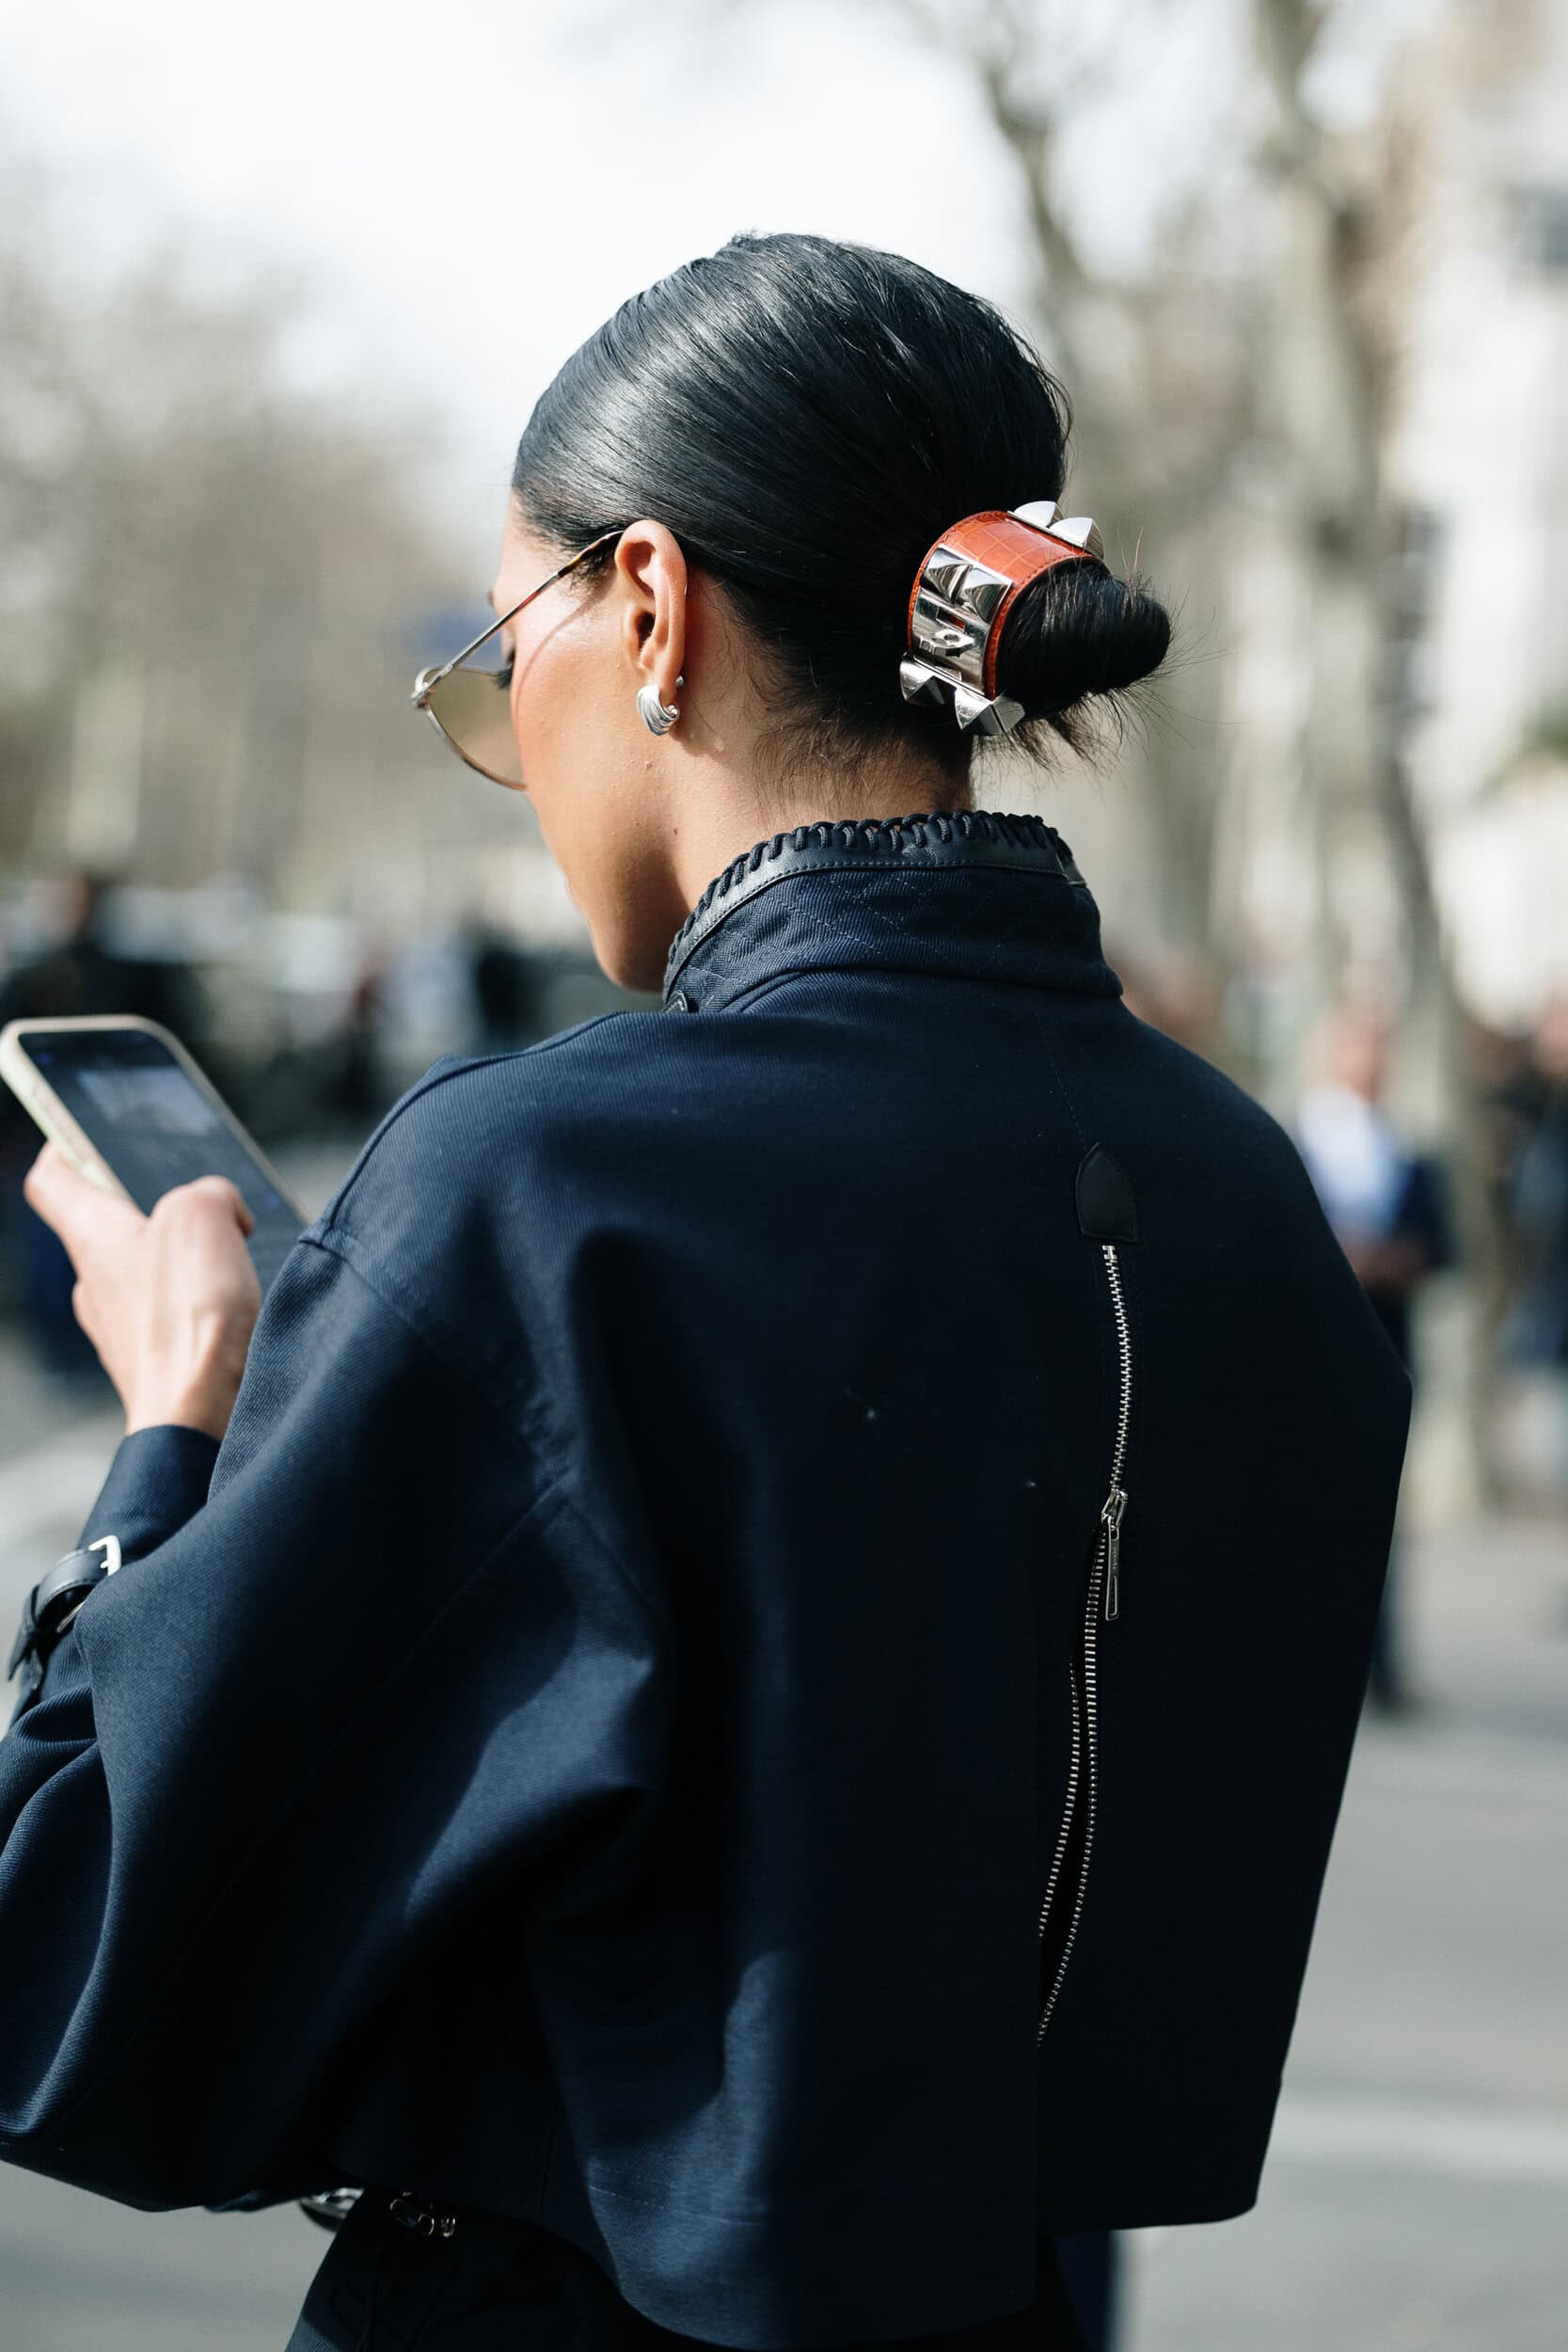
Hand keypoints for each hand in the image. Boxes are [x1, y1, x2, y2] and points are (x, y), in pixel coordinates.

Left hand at [24, 1144, 262, 1440]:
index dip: (65, 1149)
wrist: (204, 1416)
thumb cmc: (189, 1318)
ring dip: (186, 1259)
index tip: (79, 1135)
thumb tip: (226, 1213)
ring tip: (233, 1255)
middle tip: (197, 1199)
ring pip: (147, 1276)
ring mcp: (125, 1330)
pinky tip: (241, 1307)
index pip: (53, 1182)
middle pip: (109, 1229)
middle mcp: (98, 1285)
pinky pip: (176, 1318)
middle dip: (152, 1209)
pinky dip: (204, 1304)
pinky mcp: (160, 1363)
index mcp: (93, 1238)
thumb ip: (210, 1192)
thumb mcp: (203, 1213)